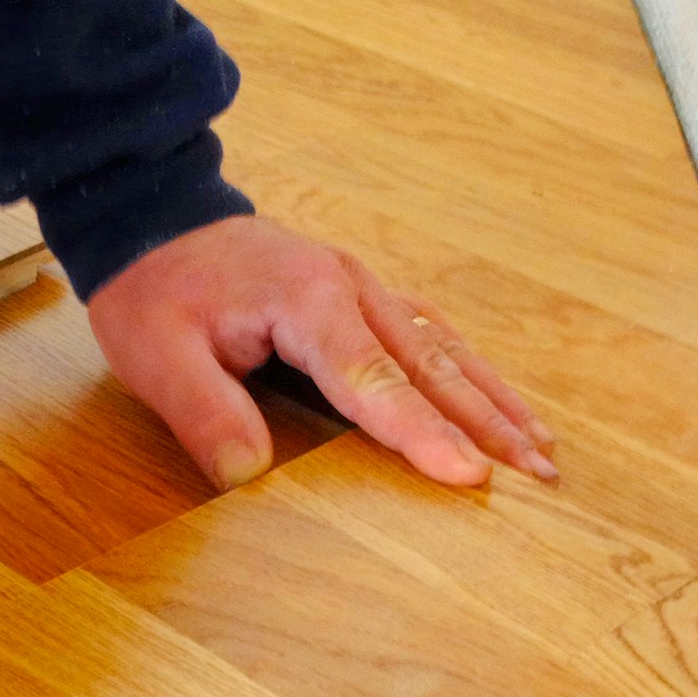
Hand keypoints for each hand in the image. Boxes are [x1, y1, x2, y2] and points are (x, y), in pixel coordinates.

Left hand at [87, 216, 556, 490]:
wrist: (155, 220)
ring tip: (543, 452)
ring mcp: (364, 289)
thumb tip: (247, 473)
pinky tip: (502, 408)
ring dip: (495, 402)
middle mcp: (351, 288)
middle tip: (537, 476)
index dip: (422, 431)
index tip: (468, 474)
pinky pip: (432, 338)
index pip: (375, 378)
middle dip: (488, 424)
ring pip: (445, 349)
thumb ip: (204, 412)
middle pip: (432, 365)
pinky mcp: (364, 298)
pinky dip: (474, 377)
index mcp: (306, 301)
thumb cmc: (157, 292)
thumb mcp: (159, 355)